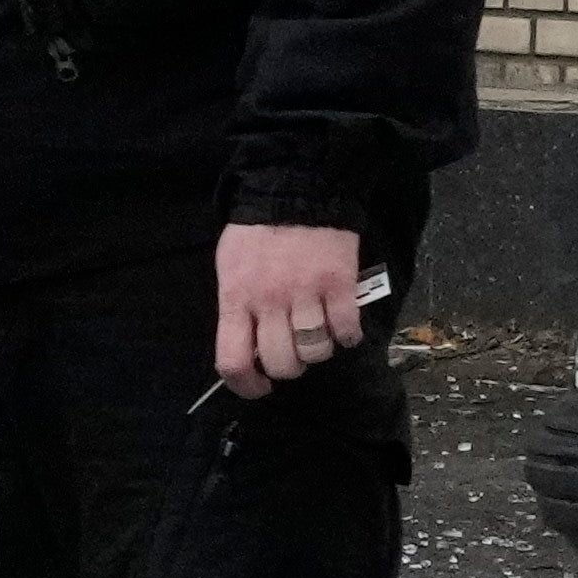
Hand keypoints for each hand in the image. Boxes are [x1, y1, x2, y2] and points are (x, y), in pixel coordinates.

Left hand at [214, 221, 375, 393]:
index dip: (246, 386)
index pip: (233, 360)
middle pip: (281, 363)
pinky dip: (348, 336)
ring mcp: (306, 294)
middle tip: (293, 355)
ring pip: (315, 352)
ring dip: (318, 352)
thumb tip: (248, 346)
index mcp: (235, 298)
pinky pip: (347, 330)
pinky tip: (343, 326)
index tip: (259, 387)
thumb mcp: (230, 268)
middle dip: (288, 369)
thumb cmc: (257, 232)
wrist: (296, 190)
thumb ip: (236, 307)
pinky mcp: (339, 285)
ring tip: (318, 337)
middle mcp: (269, 302)